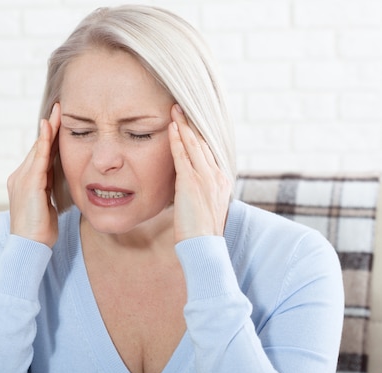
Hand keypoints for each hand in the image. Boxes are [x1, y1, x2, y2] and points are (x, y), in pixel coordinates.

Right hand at [7, 103, 60, 247]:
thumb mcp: (46, 205)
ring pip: (38, 150)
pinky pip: (38, 159)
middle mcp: (20, 177)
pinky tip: (48, 129)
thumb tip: (56, 180)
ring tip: (57, 113)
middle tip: (59, 108)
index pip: (40, 155)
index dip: (49, 138)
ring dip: (48, 130)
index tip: (58, 121)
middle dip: (49, 128)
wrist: (29, 247)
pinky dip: (44, 143)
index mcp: (25, 181)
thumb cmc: (39, 231)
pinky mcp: (28, 184)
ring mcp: (21, 179)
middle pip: (38, 147)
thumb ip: (48, 189)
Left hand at [168, 104, 230, 243]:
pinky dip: (177, 139)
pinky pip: (183, 155)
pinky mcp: (191, 182)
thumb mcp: (204, 207)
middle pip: (203, 142)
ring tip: (175, 109)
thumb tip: (188, 186)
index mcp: (221, 180)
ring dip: (184, 124)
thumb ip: (199, 191)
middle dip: (192, 123)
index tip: (193, 120)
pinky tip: (172, 127)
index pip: (209, 150)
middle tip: (183, 105)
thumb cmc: (200, 232)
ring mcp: (205, 177)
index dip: (200, 133)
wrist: (204, 246)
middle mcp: (216, 175)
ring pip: (194, 144)